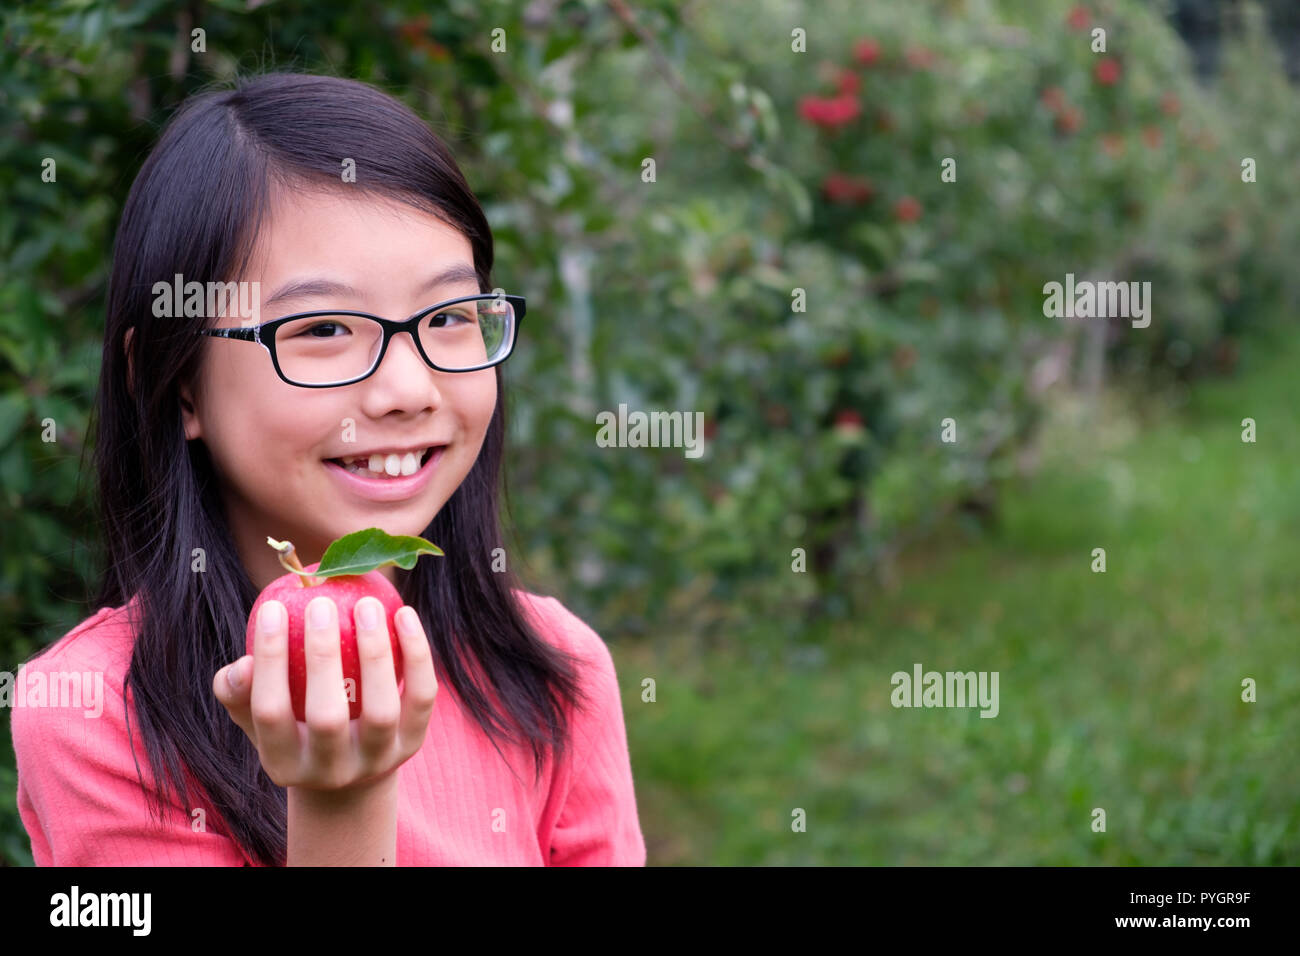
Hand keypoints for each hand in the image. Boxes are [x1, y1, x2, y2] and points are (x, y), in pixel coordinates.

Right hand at [213, 596, 437, 790]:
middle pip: (327, 718)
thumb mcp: (257, 717)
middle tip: (321, 603)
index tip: (272, 608)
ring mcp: (376, 760)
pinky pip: (420, 696)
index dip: (269, 659)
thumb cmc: (293, 727)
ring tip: (366, 604)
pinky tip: (403, 613)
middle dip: (322, 657)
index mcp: (284, 764)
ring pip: (381, 710)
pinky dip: (416, 655)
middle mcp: (331, 771)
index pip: (270, 711)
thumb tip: (242, 663)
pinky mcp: (412, 744)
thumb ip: (239, 691)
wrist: (348, 775)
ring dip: (375, 653)